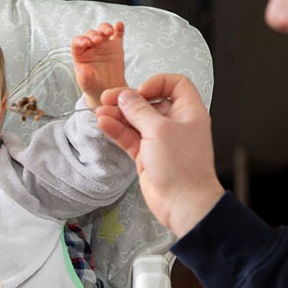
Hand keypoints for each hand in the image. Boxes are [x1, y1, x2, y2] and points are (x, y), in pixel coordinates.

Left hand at [70, 21, 126, 107]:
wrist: (108, 89)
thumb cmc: (93, 85)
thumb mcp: (86, 83)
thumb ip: (84, 76)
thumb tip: (83, 70)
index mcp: (80, 54)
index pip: (77, 42)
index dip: (80, 40)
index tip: (86, 43)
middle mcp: (91, 47)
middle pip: (90, 34)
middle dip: (93, 35)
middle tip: (98, 40)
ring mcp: (104, 45)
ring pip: (103, 31)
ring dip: (105, 28)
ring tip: (109, 32)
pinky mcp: (116, 46)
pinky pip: (118, 34)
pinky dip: (119, 29)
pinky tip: (119, 25)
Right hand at [96, 73, 224, 236]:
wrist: (183, 204)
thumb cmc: (182, 167)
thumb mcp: (160, 130)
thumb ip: (139, 110)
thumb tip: (125, 96)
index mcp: (188, 112)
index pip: (175, 85)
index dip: (156, 83)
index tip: (140, 91)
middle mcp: (175, 123)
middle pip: (149, 102)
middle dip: (128, 100)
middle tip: (107, 98)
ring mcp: (159, 140)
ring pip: (135, 121)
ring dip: (117, 115)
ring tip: (99, 112)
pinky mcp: (146, 155)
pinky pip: (129, 138)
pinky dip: (117, 130)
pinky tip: (103, 124)